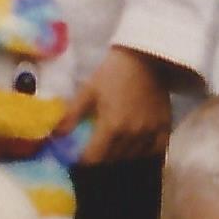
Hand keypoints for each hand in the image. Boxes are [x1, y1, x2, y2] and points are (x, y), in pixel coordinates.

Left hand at [75, 46, 177, 166]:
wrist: (145, 57)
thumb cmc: (113, 72)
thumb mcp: (88, 91)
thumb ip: (71, 116)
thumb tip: (54, 135)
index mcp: (112, 127)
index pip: (94, 158)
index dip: (83, 161)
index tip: (78, 158)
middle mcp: (132, 135)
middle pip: (113, 160)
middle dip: (100, 159)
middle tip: (94, 152)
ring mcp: (150, 133)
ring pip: (133, 158)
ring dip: (120, 157)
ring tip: (112, 150)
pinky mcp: (165, 127)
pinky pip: (155, 151)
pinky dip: (144, 154)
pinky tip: (136, 150)